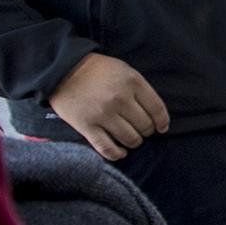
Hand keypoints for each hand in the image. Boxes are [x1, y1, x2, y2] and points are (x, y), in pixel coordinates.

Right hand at [48, 52, 169, 160]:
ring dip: (134, 142)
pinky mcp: (86, 126)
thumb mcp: (125, 70)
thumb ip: (139, 89)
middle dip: (147, 131)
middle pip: (145, 125)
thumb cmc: (97, 70)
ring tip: (132, 139)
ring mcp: (103, 114)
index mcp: (132, 82)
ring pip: (130, 138)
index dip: (162, 121)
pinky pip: (107, 148)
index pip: (157, 108)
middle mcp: (120, 99)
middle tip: (142, 130)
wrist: (63, 70)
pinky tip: (121, 153)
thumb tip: (154, 113)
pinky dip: (117, 154)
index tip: (162, 128)